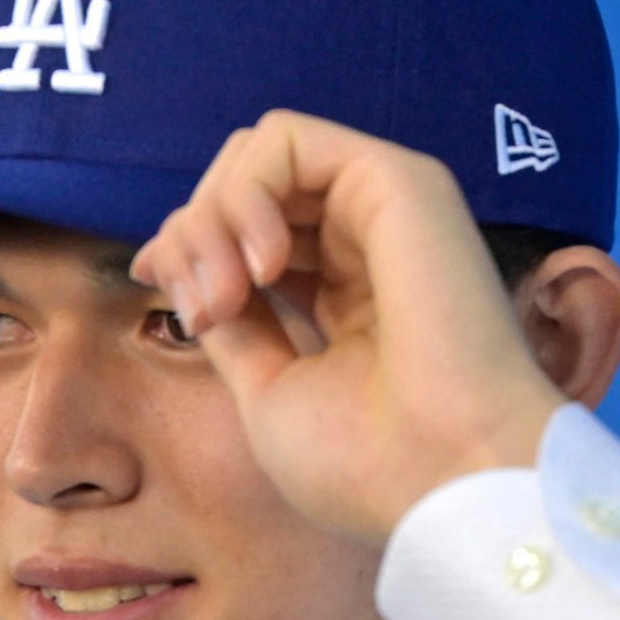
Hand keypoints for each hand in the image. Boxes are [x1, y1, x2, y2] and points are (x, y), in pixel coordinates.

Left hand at [134, 112, 568, 545]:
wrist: (444, 480)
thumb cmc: (368, 464)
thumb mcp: (266, 391)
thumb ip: (230, 320)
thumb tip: (175, 263)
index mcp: (343, 294)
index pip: (244, 232)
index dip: (190, 252)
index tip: (183, 313)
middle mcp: (365, 243)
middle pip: (244, 183)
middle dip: (194, 234)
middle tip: (204, 309)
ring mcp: (382, 207)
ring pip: (257, 153)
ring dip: (212, 216)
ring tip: (226, 293)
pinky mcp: (397, 178)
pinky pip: (285, 139)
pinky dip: (245, 192)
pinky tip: (262, 265)